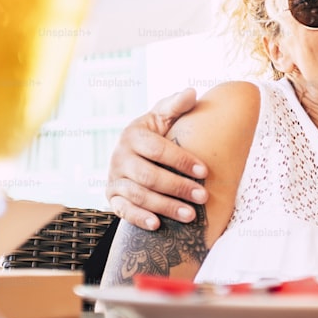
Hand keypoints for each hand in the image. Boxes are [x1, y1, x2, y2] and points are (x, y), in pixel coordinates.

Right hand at [106, 89, 207, 229]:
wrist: (137, 153)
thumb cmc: (158, 134)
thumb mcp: (164, 116)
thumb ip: (176, 105)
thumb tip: (191, 92)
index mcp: (133, 134)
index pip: (157, 149)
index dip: (181, 160)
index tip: (205, 171)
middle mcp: (119, 156)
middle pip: (148, 175)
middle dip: (177, 187)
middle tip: (202, 197)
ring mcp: (114, 178)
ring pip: (138, 195)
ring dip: (165, 206)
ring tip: (190, 215)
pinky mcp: (112, 197)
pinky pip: (123, 210)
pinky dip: (138, 218)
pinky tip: (157, 225)